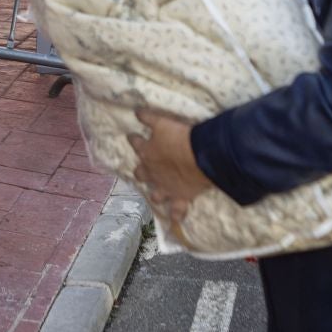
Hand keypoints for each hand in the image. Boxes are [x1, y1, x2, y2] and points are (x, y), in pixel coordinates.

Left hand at [133, 109, 213, 225]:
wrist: (200, 157)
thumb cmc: (181, 137)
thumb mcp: (163, 122)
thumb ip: (149, 118)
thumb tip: (136, 111)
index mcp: (147, 152)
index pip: (136, 143)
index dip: (134, 139)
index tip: (132, 136)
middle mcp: (153, 172)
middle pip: (142, 174)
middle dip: (141, 172)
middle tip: (143, 170)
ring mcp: (166, 188)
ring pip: (156, 195)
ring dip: (156, 194)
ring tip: (157, 195)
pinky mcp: (180, 198)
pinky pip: (177, 211)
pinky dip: (177, 216)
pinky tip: (176, 220)